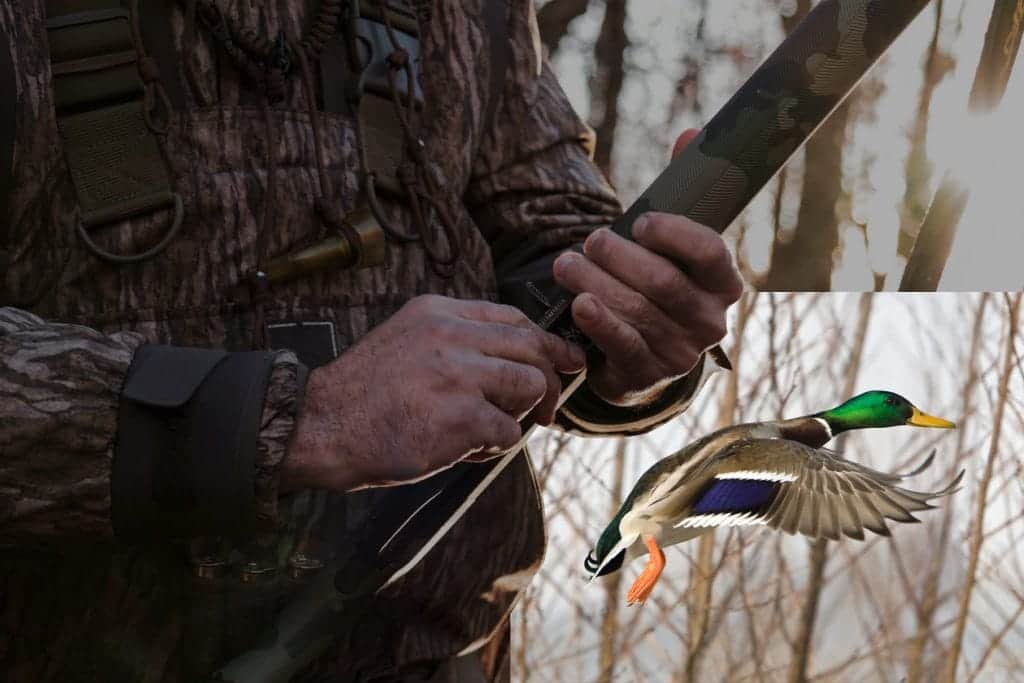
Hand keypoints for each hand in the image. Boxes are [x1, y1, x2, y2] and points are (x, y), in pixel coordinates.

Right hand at [280, 294, 584, 491]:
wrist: (322, 426)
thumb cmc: (366, 394)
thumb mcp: (408, 341)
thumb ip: (456, 341)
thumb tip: (516, 360)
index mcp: (438, 312)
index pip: (513, 318)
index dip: (546, 342)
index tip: (565, 361)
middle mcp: (451, 334)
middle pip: (533, 347)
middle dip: (550, 380)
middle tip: (547, 410)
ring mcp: (458, 373)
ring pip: (530, 385)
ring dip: (521, 415)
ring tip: (490, 431)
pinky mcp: (462, 415)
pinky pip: (509, 431)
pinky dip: (495, 446)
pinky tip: (466, 451)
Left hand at [552, 129, 742, 404]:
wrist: (642, 353)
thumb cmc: (657, 284)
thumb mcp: (671, 243)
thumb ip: (682, 191)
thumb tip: (691, 133)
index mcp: (724, 282)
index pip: (710, 253)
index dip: (675, 235)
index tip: (641, 221)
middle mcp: (710, 320)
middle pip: (663, 283)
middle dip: (620, 257)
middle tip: (588, 241)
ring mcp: (681, 353)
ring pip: (636, 311)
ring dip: (596, 283)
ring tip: (565, 264)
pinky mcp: (648, 374)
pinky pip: (623, 345)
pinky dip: (599, 322)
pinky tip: (578, 303)